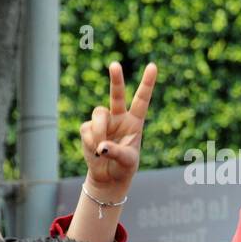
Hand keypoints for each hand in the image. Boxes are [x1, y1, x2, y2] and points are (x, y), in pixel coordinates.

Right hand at [80, 62, 156, 196]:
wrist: (108, 177)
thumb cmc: (123, 167)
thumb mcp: (127, 161)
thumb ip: (116, 152)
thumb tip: (101, 146)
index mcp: (135, 122)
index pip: (141, 100)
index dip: (147, 83)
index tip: (153, 66)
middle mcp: (119, 117)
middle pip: (116, 94)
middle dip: (116, 79)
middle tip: (114, 64)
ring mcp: (103, 122)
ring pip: (98, 114)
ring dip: (99, 130)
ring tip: (101, 148)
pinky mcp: (88, 129)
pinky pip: (87, 129)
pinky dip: (91, 142)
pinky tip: (96, 152)